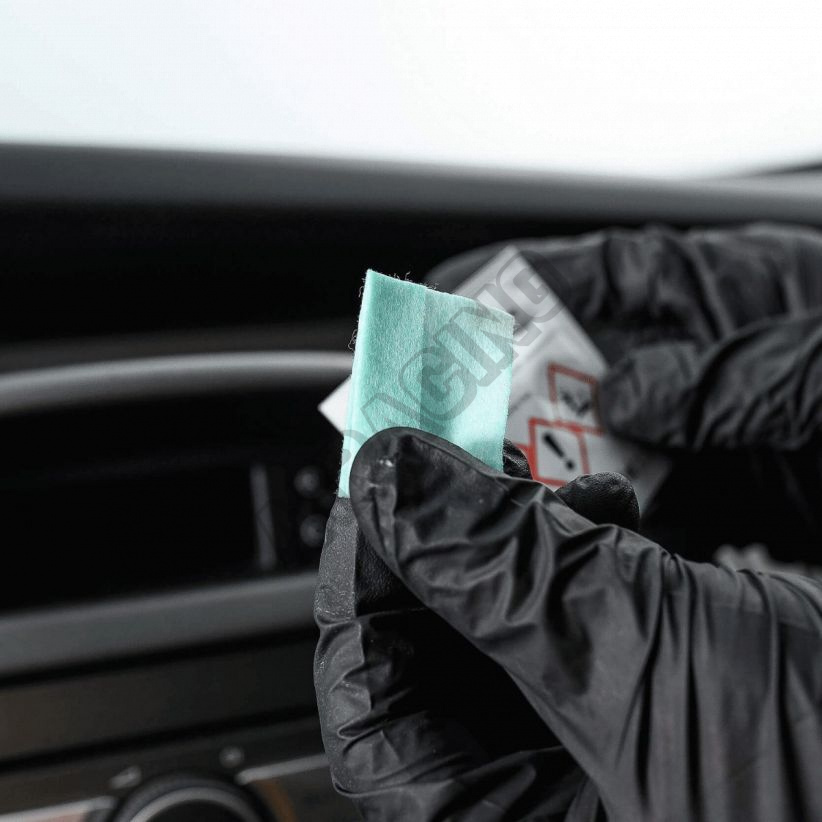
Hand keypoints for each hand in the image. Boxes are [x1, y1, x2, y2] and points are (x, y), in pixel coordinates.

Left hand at [316, 428, 821, 820]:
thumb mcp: (641, 661)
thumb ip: (496, 570)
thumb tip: (388, 481)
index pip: (370, 710)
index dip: (360, 585)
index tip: (371, 486)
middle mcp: (548, 801)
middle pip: (437, 656)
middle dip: (440, 542)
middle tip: (445, 452)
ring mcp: (608, 752)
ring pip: (509, 624)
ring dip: (512, 534)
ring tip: (542, 475)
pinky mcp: (669, 696)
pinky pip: (583, 615)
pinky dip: (580, 550)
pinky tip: (614, 510)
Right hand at [431, 225, 821, 564]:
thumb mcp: (813, 366)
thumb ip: (712, 381)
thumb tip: (619, 398)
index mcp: (719, 290)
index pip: (593, 274)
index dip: (513, 284)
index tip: (444, 302)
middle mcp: (699, 359)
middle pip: (577, 366)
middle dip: (517, 390)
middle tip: (459, 419)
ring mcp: (708, 430)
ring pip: (598, 443)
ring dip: (554, 465)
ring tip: (507, 485)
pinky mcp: (727, 495)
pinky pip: (644, 508)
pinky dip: (609, 524)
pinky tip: (579, 535)